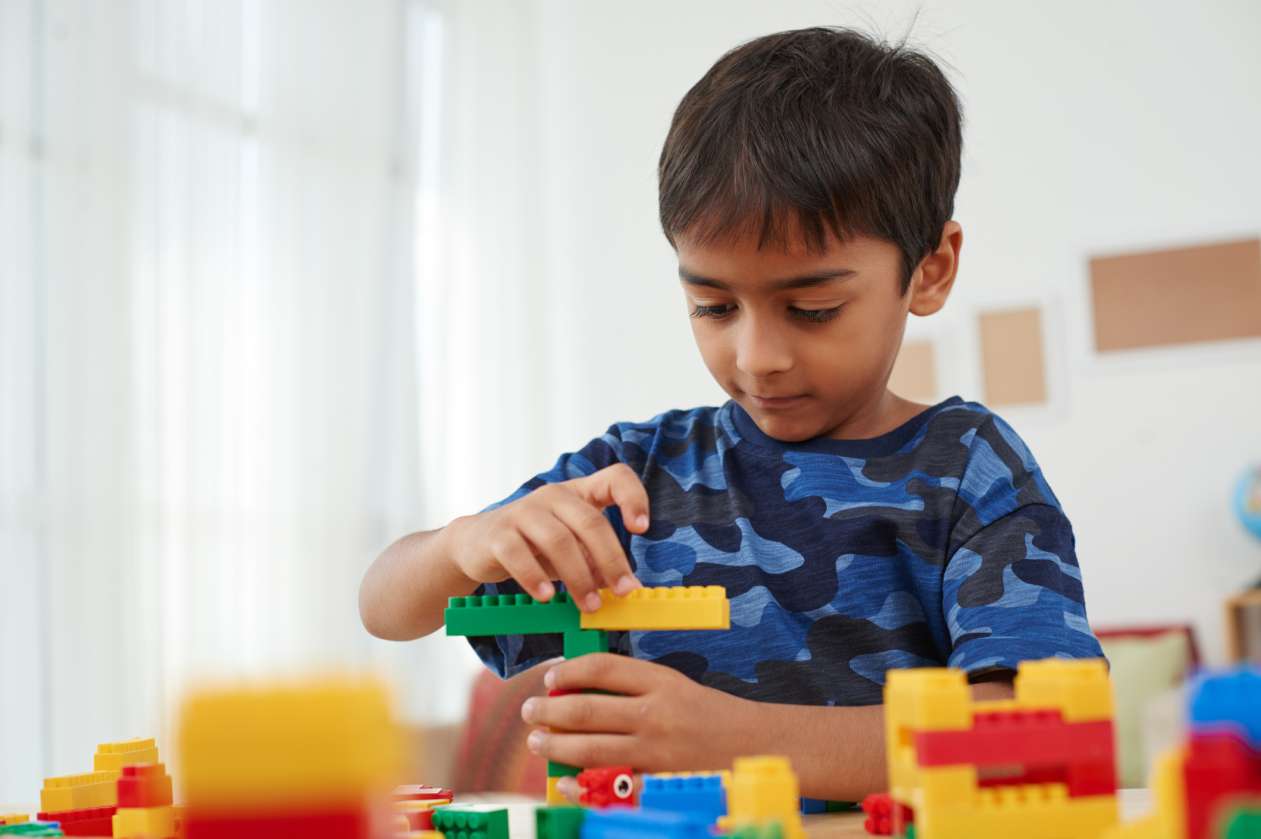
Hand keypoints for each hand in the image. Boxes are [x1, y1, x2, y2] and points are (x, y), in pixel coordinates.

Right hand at [450, 464, 648, 611]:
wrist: (476, 544)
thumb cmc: (533, 545)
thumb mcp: (571, 550)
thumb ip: (597, 563)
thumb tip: (627, 587)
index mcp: (578, 493)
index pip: (615, 478)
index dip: (633, 498)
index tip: (641, 529)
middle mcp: (552, 495)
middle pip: (590, 522)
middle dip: (611, 560)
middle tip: (623, 591)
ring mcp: (523, 511)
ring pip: (559, 541)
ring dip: (579, 577)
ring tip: (588, 604)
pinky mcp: (498, 534)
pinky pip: (520, 555)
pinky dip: (536, 578)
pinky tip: (546, 596)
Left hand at [520, 654, 751, 796]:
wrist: (755, 746)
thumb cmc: (709, 714)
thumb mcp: (674, 685)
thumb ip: (633, 685)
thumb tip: (578, 688)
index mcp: (660, 682)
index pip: (602, 668)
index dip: (568, 671)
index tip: (549, 677)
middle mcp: (655, 714)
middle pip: (586, 710)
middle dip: (548, 711)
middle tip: (529, 711)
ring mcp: (655, 752)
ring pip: (589, 748)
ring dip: (555, 745)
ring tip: (537, 741)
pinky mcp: (657, 782)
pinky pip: (609, 786)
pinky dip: (581, 785)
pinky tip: (565, 780)